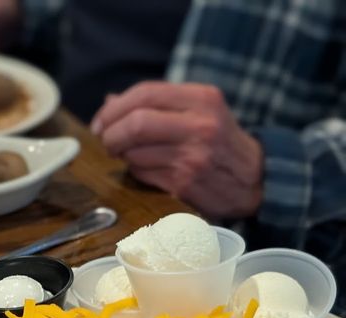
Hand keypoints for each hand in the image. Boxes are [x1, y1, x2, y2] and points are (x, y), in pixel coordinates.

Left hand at [91, 82, 263, 218]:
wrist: (255, 180)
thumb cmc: (218, 141)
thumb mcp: (199, 111)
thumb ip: (156, 104)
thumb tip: (110, 102)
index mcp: (202, 98)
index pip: (144, 93)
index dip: (113, 109)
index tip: (101, 122)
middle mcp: (200, 125)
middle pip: (135, 123)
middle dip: (110, 134)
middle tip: (106, 141)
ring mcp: (193, 157)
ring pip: (135, 152)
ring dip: (123, 155)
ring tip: (130, 155)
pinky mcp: (185, 184)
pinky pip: (143, 174)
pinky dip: (136, 172)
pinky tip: (146, 169)